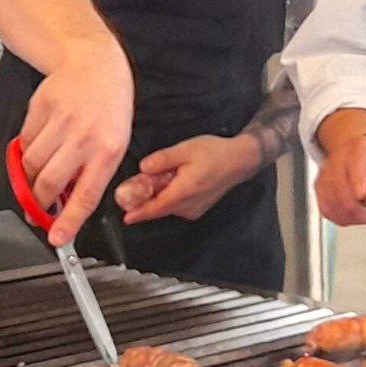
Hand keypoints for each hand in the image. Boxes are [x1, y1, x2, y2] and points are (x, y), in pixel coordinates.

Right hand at [18, 33, 134, 246]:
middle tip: (36, 205)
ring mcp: (60, 121)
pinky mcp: (40, 108)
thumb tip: (68, 204)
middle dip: (37, 201)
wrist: (96, 64)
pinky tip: (41, 140)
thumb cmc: (109, 107)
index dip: (68, 221)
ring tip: (41, 167)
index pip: (86, 195)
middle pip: (48, 184)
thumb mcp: (114, 142)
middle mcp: (84, 136)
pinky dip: (27, 148)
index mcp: (108, 150)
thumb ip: (92, 173)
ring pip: (30, 165)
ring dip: (29, 175)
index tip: (56, 237)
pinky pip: (23, 142)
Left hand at [122, 134, 261, 223]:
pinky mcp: (199, 207)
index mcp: (183, 192)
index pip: (155, 208)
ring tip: (156, 179)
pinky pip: (178, 206)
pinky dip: (170, 197)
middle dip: (145, 201)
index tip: (125, 217)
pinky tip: (171, 182)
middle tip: (132, 189)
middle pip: (159, 208)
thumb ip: (162, 160)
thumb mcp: (185, 149)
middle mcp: (189, 205)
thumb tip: (143, 168)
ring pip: (169, 207)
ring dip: (158, 198)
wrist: (239, 160)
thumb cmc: (215, 153)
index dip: (138, 213)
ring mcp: (195, 209)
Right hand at [315, 122, 365, 225]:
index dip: (357, 179)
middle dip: (352, 205)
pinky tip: (348, 219)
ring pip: (329, 196)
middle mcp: (340, 157)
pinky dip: (335, 216)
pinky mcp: (321, 185)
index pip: (356, 161)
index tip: (362, 195)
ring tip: (361, 218)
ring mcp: (328, 171)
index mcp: (360, 147)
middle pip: (338, 183)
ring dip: (345, 213)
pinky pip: (324, 204)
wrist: (358, 148)